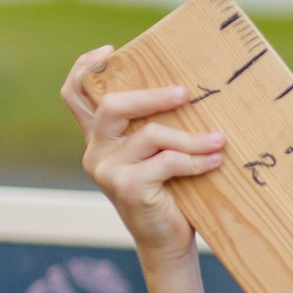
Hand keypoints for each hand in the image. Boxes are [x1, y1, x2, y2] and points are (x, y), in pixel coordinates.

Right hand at [60, 46, 224, 261]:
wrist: (166, 242)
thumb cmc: (168, 192)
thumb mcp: (155, 154)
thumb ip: (154, 126)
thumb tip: (186, 89)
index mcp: (98, 137)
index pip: (75, 94)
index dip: (86, 67)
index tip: (110, 50)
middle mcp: (96, 151)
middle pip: (113, 106)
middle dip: (152, 96)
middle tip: (186, 93)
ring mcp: (107, 170)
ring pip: (149, 135)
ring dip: (189, 137)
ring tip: (218, 140)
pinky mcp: (126, 187)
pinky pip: (166, 161)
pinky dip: (195, 160)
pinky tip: (214, 160)